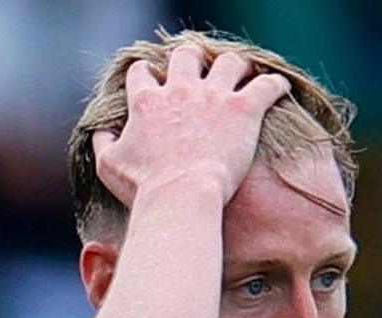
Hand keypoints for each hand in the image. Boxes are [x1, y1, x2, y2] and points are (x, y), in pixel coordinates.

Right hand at [91, 45, 292, 210]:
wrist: (181, 197)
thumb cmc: (144, 188)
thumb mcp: (109, 166)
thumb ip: (102, 143)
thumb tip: (101, 131)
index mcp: (147, 101)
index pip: (143, 72)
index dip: (148, 74)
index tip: (154, 81)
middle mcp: (180, 90)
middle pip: (186, 56)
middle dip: (192, 60)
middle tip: (200, 73)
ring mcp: (214, 96)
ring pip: (229, 61)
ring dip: (235, 66)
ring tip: (243, 75)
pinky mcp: (243, 109)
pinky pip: (266, 83)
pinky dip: (275, 84)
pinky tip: (280, 88)